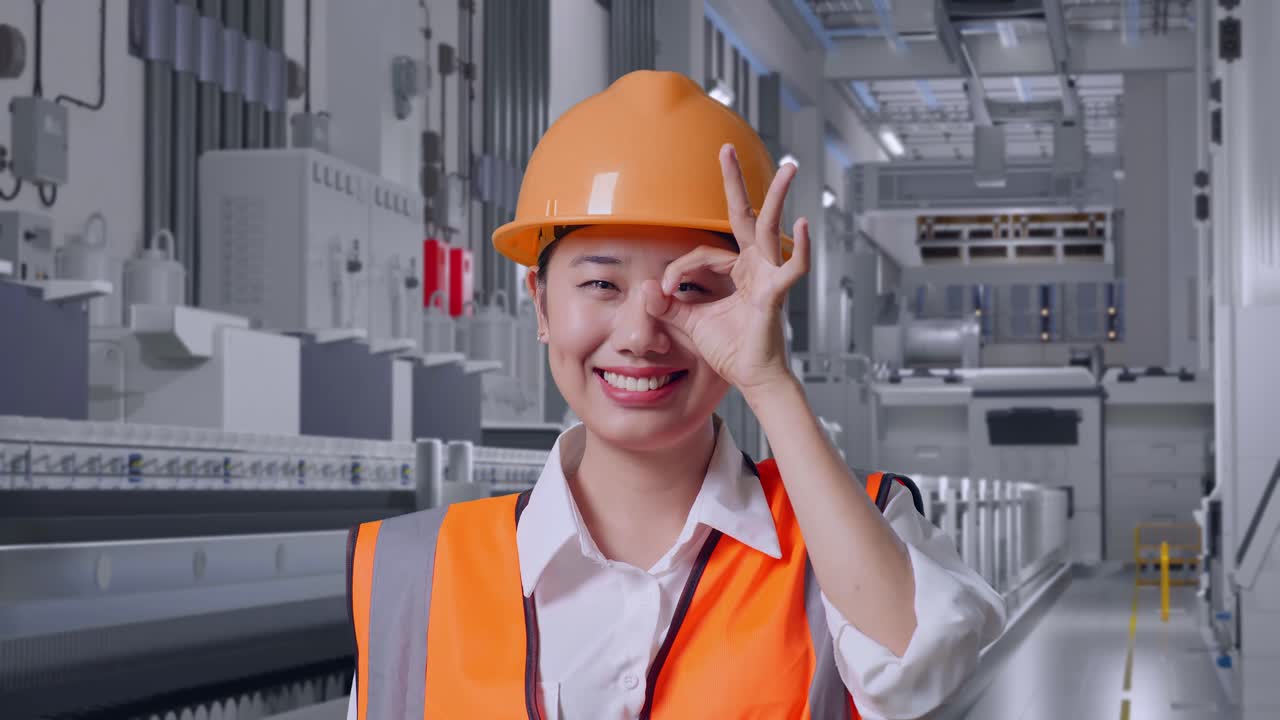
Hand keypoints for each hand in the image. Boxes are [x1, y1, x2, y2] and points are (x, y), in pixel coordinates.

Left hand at [642, 143, 810, 393]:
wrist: (752, 378)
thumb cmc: (731, 351)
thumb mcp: (691, 323)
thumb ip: (669, 305)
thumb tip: (647, 287)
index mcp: (736, 271)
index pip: (702, 253)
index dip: (679, 268)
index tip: (666, 290)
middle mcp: (754, 267)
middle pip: (743, 216)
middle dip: (735, 182)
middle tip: (726, 150)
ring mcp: (767, 277)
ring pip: (769, 229)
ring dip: (777, 197)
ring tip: (790, 168)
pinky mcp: (775, 295)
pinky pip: (790, 268)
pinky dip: (798, 248)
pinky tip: (802, 226)